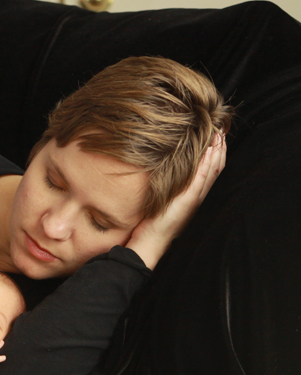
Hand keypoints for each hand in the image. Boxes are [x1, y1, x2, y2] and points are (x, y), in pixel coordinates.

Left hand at [126, 133, 226, 268]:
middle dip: (220, 150)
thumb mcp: (167, 203)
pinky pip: (199, 180)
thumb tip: (171, 176)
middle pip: (216, 170)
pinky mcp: (187, 200)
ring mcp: (195, 199)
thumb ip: (173, 190)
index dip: (217, 156)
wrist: (151, 243)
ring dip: (217, 153)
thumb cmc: (156, 225)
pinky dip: (206, 165)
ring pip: (212, 172)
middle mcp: (200, 198)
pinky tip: (209, 152)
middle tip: (222, 131)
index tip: (219, 139)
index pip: (212, 173)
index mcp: (196, 197)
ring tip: (220, 136)